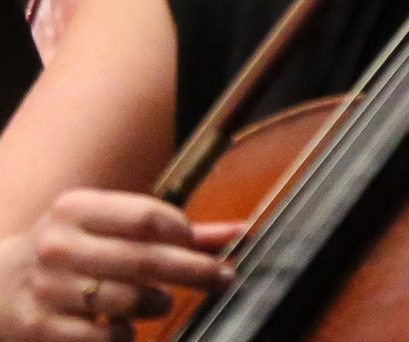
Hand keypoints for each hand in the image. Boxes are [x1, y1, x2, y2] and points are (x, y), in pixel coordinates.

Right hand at [0, 190, 238, 341]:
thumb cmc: (69, 255)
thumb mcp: (105, 229)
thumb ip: (170, 231)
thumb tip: (238, 232)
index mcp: (74, 209)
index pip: (147, 216)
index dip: (183, 232)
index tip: (197, 243)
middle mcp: (58, 246)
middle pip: (146, 258)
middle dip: (196, 271)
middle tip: (224, 279)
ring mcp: (46, 289)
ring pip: (129, 300)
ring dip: (158, 303)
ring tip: (159, 300)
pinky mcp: (39, 329)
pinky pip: (106, 337)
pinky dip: (126, 335)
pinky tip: (122, 326)